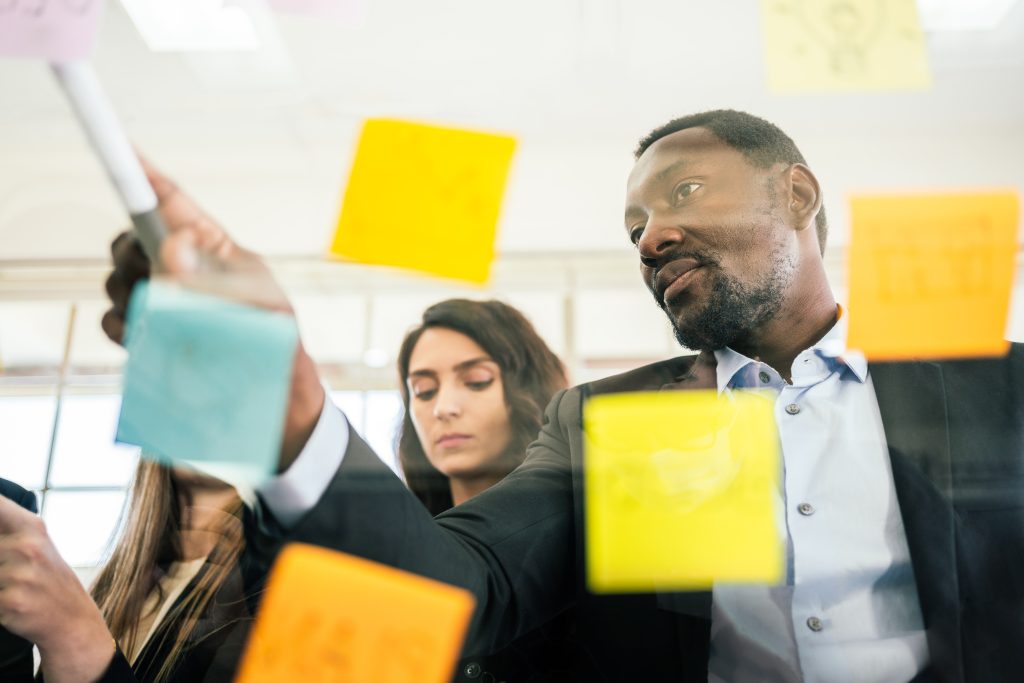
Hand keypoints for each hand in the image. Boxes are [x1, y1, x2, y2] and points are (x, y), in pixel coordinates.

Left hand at [0, 496, 114, 682]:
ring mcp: (20, 574)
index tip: (2, 545)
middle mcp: (27, 546)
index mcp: (31, 526)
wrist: (71, 619)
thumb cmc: (46, 578)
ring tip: (10, 586)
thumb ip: (4, 527)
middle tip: (12, 572)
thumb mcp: (34, 542)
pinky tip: (10, 601)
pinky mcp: (11, 602)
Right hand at [101, 161, 324, 470]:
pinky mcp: (151, 336)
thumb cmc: (276, 342)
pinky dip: (125, 328)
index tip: (122, 152)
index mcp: (214, 248)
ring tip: (165, 319)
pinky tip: (149, 340)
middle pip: (132, 241)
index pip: (173, 203)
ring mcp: (164, 303)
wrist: (274, 400)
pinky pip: (116, 321)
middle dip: (133, 253)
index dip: (145, 176)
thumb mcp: (257, 303)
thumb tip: (173, 244)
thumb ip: (213, 276)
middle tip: (152, 275)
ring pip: (119, 280)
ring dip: (132, 294)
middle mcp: (183, 270)